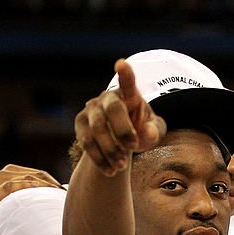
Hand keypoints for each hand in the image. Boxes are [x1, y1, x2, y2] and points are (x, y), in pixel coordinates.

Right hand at [0, 164, 63, 228]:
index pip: (35, 174)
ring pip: (22, 177)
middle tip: (62, 192)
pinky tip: (37, 190)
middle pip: (31, 173)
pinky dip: (24, 186)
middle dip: (48, 180)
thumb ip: (25, 205)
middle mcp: (1, 178)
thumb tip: (49, 211)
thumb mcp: (12, 211)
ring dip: (41, 182)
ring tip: (54, 191)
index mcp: (8, 179)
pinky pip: (9, 185)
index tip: (63, 192)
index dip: (50, 180)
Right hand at [73, 58, 164, 175]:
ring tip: (122, 166)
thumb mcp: (152, 133)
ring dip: (110, 149)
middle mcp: (108, 97)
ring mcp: (91, 108)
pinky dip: (98, 158)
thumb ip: (153, 131)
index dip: (125, 74)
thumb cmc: (140, 132)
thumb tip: (146, 133)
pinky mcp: (80, 123)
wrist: (119, 142)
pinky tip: (110, 170)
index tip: (121, 64)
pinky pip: (86, 141)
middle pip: (113, 109)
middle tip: (133, 148)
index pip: (127, 82)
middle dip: (123, 130)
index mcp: (129, 94)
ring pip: (97, 128)